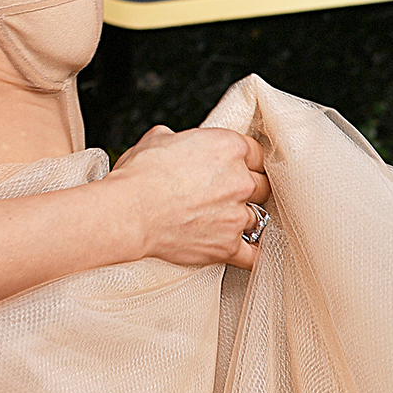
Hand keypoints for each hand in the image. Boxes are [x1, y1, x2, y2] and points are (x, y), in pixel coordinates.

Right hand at [110, 125, 270, 270]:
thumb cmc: (140, 174)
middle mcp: (239, 180)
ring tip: (226, 218)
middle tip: (230, 191)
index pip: (257, 152)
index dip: (246, 159)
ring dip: (244, 217)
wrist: (130, 210)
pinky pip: (255, 255)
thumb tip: (179, 143)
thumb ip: (182, 139)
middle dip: (248, 187)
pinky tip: (249, 249)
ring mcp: (237, 216)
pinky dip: (252, 253)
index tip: (240, 165)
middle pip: (263, 185)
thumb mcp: (159, 137)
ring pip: (259, 217)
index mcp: (228, 147)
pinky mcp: (228, 246)